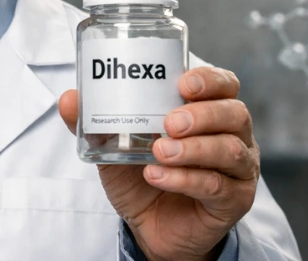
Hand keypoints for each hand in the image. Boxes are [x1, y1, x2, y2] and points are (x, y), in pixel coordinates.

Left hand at [59, 67, 259, 260]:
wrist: (150, 226)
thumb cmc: (140, 175)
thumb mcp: (113, 146)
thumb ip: (94, 122)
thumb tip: (69, 99)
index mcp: (208, 111)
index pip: (224, 84)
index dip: (209, 80)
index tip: (183, 83)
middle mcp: (232, 135)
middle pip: (235, 113)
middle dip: (202, 114)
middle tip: (170, 123)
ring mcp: (238, 169)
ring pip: (230, 149)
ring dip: (193, 149)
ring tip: (159, 152)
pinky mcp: (233, 200)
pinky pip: (216, 186)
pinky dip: (185, 179)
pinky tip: (157, 176)